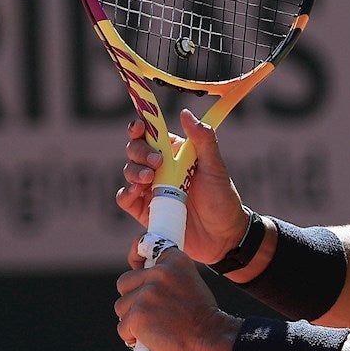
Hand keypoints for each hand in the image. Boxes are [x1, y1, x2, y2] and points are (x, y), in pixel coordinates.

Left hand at [115, 246, 238, 350]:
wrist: (213, 341)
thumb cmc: (205, 319)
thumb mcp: (192, 284)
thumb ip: (169, 278)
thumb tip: (142, 282)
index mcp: (176, 261)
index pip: (145, 245)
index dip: (137, 258)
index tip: (138, 267)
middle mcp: (160, 273)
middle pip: (125, 282)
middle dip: (132, 297)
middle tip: (152, 312)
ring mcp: (147, 295)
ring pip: (121, 306)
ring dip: (132, 320)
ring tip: (155, 328)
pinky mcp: (137, 316)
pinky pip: (122, 328)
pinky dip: (133, 338)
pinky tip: (151, 340)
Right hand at [116, 109, 250, 263]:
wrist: (223, 237)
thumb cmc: (222, 200)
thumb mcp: (215, 168)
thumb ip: (202, 141)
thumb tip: (186, 113)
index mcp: (176, 154)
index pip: (152, 134)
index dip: (141, 127)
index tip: (139, 126)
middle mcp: (161, 169)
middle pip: (136, 150)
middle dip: (140, 152)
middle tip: (157, 163)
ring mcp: (151, 189)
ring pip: (129, 171)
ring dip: (135, 171)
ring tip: (151, 179)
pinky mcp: (145, 210)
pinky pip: (125, 198)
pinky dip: (127, 193)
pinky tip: (139, 193)